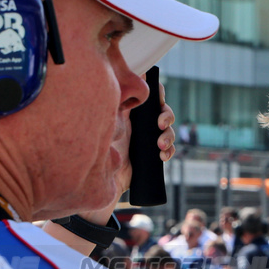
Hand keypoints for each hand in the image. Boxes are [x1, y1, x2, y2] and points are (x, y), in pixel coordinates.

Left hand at [78, 84, 173, 225]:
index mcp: (129, 110)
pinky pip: (169, 148)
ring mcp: (147, 137)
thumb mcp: (106, 125)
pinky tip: (162, 156)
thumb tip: (121, 88)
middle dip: (166, 115)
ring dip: (168, 136)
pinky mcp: (152, 153)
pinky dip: (170, 151)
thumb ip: (114, 108)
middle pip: (162, 110)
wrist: (101, 180)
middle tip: (160, 124)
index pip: (148, 94)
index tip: (158, 99)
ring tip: (160, 146)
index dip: (158, 93)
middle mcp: (140, 122)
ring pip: (167, 130)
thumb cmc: (99, 150)